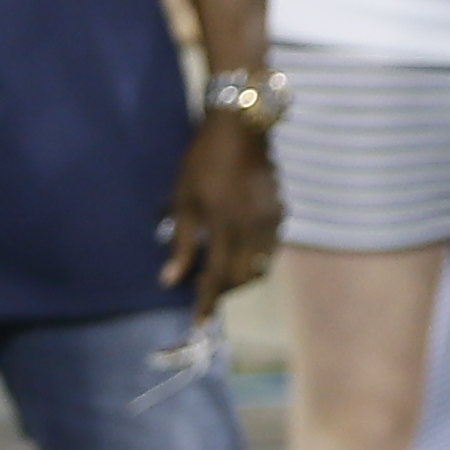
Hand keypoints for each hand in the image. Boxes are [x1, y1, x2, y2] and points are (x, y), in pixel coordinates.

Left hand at [159, 112, 281, 319]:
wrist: (241, 127)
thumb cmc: (202, 161)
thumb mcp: (182, 199)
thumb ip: (180, 242)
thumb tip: (170, 280)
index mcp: (224, 226)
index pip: (216, 277)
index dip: (207, 302)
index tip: (199, 321)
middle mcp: (252, 229)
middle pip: (242, 277)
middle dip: (224, 290)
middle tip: (204, 291)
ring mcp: (271, 220)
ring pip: (261, 265)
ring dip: (241, 277)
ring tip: (220, 273)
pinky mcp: (280, 210)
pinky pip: (270, 247)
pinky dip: (255, 258)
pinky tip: (239, 249)